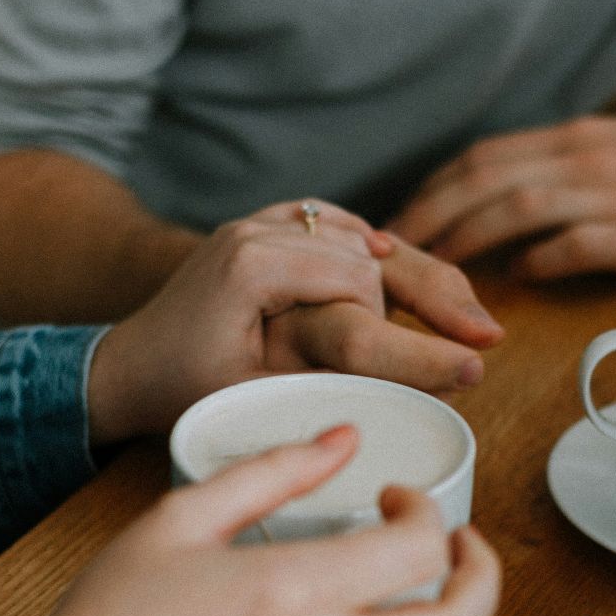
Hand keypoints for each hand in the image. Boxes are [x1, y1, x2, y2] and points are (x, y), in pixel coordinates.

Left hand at [88, 201, 500, 442]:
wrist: (128, 363)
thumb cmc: (181, 388)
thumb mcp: (252, 394)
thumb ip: (322, 379)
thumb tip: (406, 390)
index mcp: (253, 263)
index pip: (358, 285)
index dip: (411, 332)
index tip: (464, 366)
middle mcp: (258, 228)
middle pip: (369, 252)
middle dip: (433, 294)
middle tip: (487, 337)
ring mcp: (261, 222)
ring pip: (359, 237)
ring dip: (411, 273)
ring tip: (467, 316)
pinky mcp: (266, 227)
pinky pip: (335, 226)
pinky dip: (373, 247)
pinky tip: (408, 267)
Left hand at [388, 116, 615, 279]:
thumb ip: (566, 172)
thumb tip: (507, 210)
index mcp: (578, 139)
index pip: (485, 155)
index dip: (434, 187)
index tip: (401, 218)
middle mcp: (587, 158)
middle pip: (485, 177)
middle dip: (430, 213)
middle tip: (392, 252)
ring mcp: (615, 193)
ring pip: (516, 206)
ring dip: (467, 238)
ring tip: (435, 270)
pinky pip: (571, 245)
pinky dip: (536, 262)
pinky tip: (514, 281)